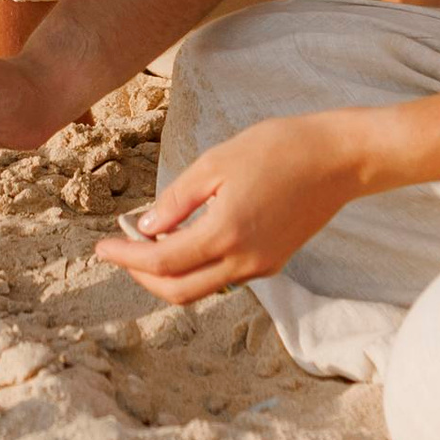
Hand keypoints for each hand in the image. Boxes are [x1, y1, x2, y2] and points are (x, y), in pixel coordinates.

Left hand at [93, 111, 369, 305]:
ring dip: (168, 273)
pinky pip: (224, 276)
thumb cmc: (280, 149)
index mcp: (226, 233)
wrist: (339, 159)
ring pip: (201, 287)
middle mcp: (244, 260)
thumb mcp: (217, 162)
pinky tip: (185, 239)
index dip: (126, 258)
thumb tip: (144, 228)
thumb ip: (177, 199)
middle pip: (178, 291)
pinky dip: (196, 266)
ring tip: (147, 241)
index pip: (162, 262)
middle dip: (142, 276)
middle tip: (120, 251)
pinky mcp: (273, 262)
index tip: (101, 248)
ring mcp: (262, 266)